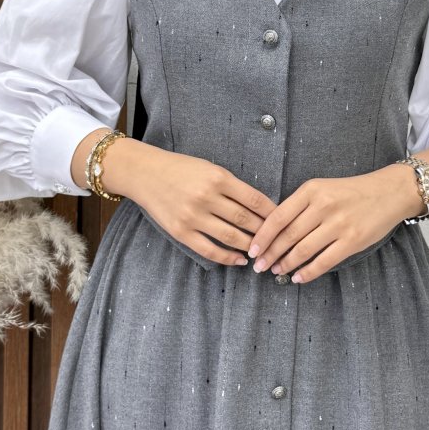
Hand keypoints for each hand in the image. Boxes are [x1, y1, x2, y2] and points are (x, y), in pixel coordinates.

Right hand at [125, 146, 278, 267]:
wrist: (145, 173)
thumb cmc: (181, 169)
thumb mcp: (210, 168)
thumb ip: (232, 186)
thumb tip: (260, 207)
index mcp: (218, 178)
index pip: (255, 199)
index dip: (272, 213)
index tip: (283, 221)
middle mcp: (207, 197)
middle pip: (246, 220)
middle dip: (265, 233)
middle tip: (278, 241)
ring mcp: (193, 216)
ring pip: (231, 237)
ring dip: (250, 247)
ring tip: (262, 252)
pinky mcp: (181, 232)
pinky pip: (209, 250)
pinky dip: (227, 258)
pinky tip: (239, 261)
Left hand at [247, 172, 406, 284]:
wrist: (390, 192)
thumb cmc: (352, 192)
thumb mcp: (322, 188)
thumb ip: (300, 205)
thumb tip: (273, 230)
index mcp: (311, 190)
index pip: (278, 217)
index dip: (262, 237)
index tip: (252, 250)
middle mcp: (323, 206)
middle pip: (288, 236)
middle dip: (270, 254)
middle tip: (259, 266)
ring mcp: (339, 224)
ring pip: (303, 250)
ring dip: (286, 264)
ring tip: (276, 271)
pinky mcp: (352, 240)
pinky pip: (324, 261)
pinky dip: (308, 272)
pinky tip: (298, 277)